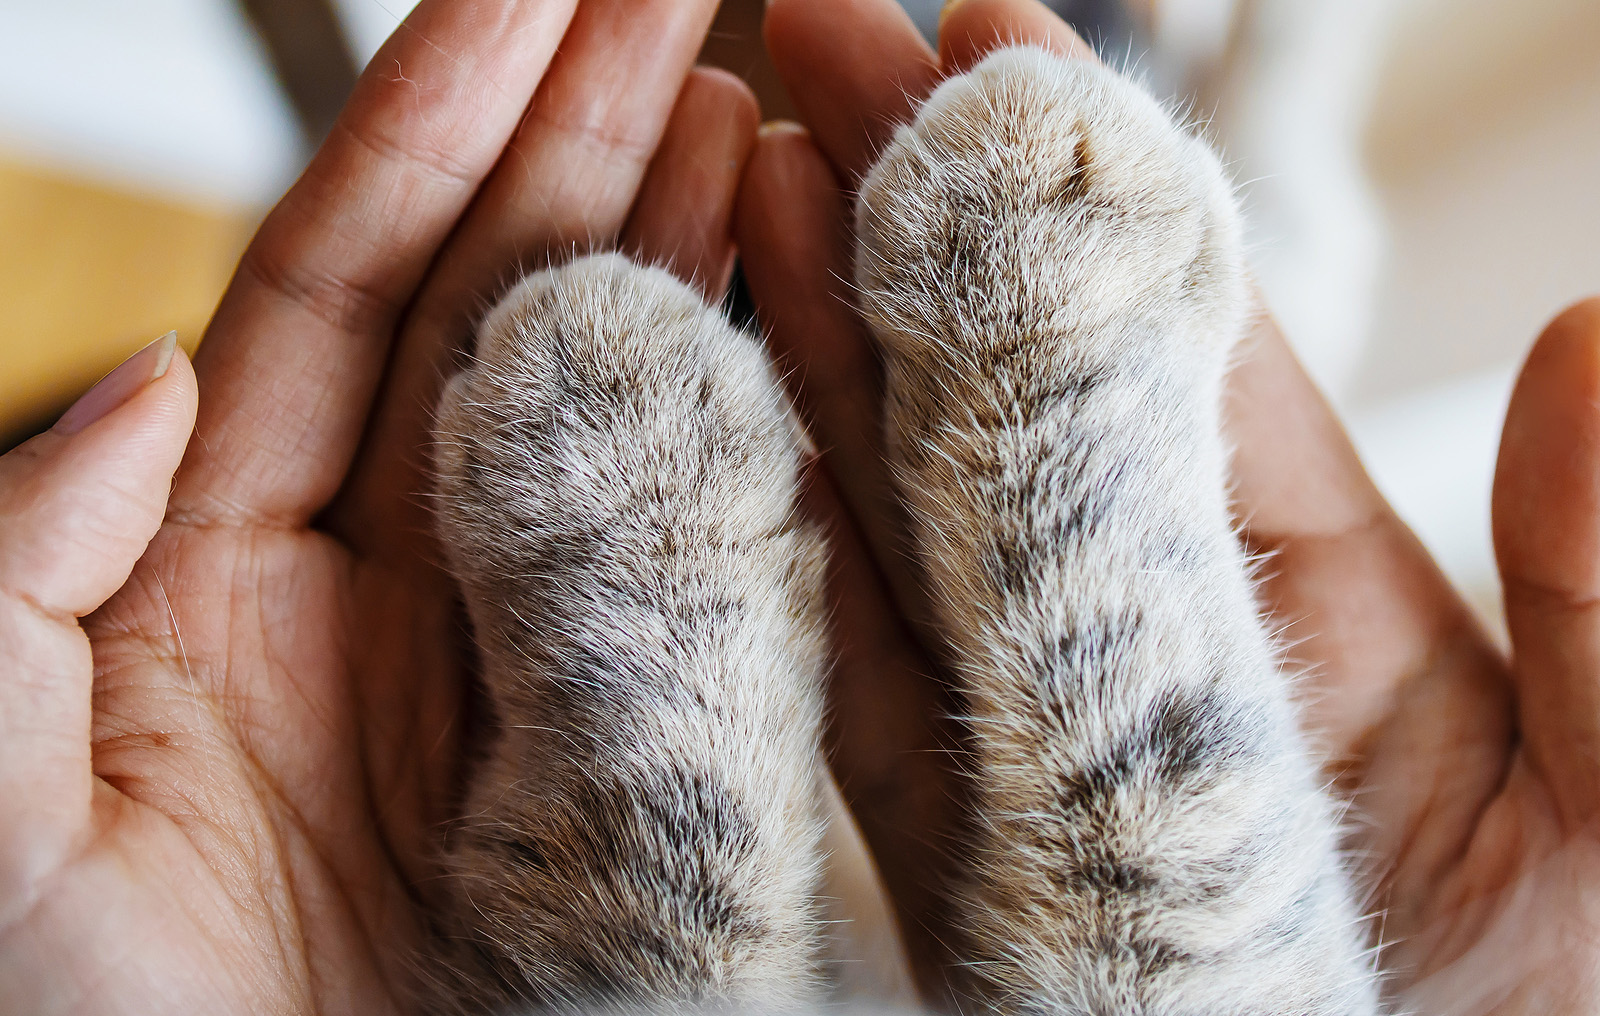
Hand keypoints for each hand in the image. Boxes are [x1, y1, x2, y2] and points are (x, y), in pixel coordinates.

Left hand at [0, 1, 756, 1010]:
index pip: (340, 285)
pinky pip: (680, 555)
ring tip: (746, 108)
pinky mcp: (606, 739)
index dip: (432, 120)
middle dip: (582, 125)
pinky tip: (779, 322)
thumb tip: (148, 379)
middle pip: (490, 301)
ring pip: (596, 403)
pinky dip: (734, 430)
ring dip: (669, 244)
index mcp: (210, 565)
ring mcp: (501, 651)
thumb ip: (16, 578)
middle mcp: (369, 581)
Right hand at [736, 0, 1599, 1010]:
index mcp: (1318, 624)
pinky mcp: (930, 866)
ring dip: (818, 340)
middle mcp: (1143, 661)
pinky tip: (705, 406)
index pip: (1187, 368)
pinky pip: (835, 688)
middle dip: (920, 216)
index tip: (1004, 44)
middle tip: (824, 36)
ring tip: (753, 164)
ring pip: (895, 518)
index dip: (1095, 206)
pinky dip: (768, 551)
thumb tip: (1587, 336)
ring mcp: (1021, 756)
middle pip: (1009, 402)